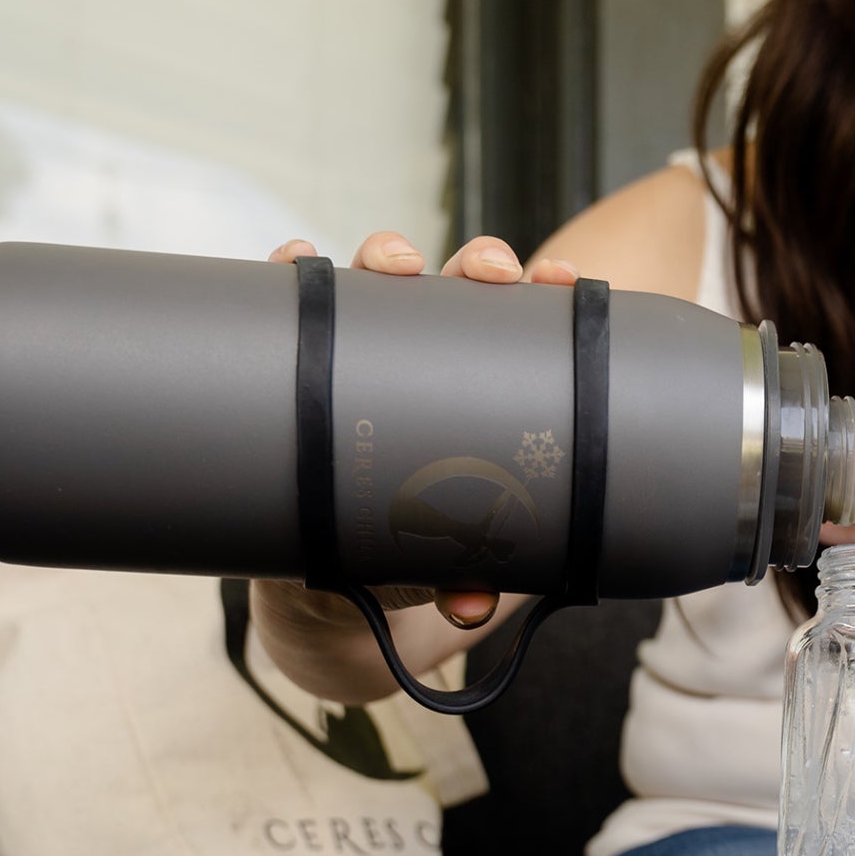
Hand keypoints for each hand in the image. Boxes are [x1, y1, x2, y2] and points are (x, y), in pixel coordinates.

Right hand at [266, 232, 580, 629]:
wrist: (333, 585)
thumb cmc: (412, 551)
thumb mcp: (443, 563)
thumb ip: (462, 578)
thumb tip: (471, 604)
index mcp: (478, 388)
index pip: (519, 327)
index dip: (543, 291)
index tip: (564, 282)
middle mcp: (423, 361)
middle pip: (459, 288)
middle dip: (479, 262)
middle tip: (493, 272)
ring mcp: (359, 358)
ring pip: (377, 283)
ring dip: (388, 252)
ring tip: (397, 262)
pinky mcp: (298, 369)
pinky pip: (290, 312)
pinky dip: (290, 274)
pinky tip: (294, 259)